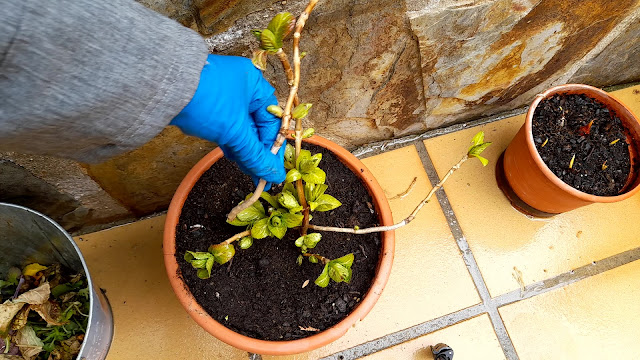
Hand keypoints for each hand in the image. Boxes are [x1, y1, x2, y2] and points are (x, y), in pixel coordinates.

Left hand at [170, 54, 284, 188]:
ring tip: (247, 169)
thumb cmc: (205, 100)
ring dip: (243, 148)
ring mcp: (222, 94)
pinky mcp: (206, 103)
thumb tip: (274, 175)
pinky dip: (229, 141)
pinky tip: (233, 156)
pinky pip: (225, 125)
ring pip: (240, 127)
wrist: (161, 88)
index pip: (272, 120)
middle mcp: (240, 85)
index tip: (271, 169)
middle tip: (259, 175)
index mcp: (254, 83)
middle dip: (257, 150)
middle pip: (256, 124)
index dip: (272, 147)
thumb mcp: (235, 131)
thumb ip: (255, 155)